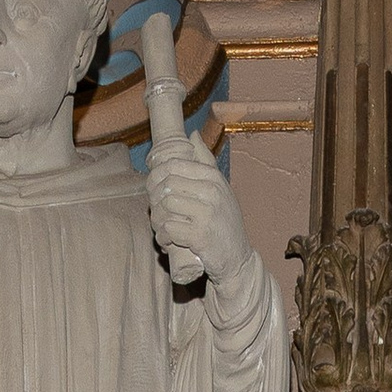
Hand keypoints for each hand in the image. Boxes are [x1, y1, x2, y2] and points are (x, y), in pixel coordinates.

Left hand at [145, 135, 249, 290]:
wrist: (237, 258)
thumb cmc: (224, 222)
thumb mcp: (220, 188)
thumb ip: (206, 161)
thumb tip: (193, 134)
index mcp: (212, 177)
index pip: (172, 166)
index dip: (154, 178)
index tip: (153, 193)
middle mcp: (211, 191)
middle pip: (165, 187)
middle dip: (154, 203)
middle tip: (157, 216)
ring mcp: (207, 213)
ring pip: (165, 208)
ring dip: (157, 222)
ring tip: (162, 230)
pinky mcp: (200, 236)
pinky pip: (169, 230)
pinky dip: (163, 238)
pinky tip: (168, 242)